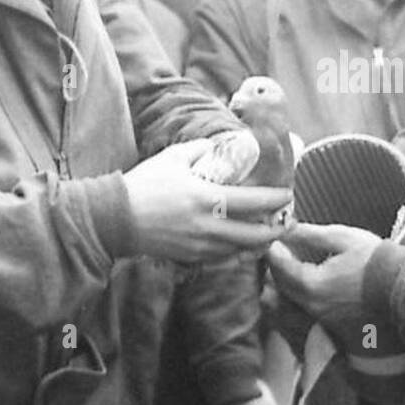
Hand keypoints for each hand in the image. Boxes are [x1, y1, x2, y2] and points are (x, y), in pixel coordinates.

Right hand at [123, 139, 292, 263]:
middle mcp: (210, 226)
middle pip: (257, 235)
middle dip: (277, 230)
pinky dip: (238, 251)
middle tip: (287, 222)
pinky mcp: (191, 257)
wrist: (116, 219)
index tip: (288, 195)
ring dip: (260, 243)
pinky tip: (243, 244)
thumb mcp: (174, 157)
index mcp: (209, 199)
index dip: (277, 200)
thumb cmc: (145, 184)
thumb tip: (218, 146)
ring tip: (270, 233)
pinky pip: (224, 257)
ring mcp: (201, 246)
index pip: (256, 202)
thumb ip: (201, 150)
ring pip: (242, 250)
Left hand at [266, 223, 382, 327]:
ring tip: (290, 271)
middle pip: (277, 287)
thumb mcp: (343, 238)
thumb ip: (309, 234)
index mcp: (311, 284)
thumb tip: (287, 228)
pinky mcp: (329, 328)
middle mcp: (310, 307)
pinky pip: (299, 317)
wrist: (404, 289)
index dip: (273, 248)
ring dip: (281, 287)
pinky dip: (294, 302)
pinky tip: (304, 290)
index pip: (278, 266)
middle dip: (275, 267)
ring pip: (284, 305)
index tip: (275, 238)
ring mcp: (319, 321)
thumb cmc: (377, 262)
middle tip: (281, 251)